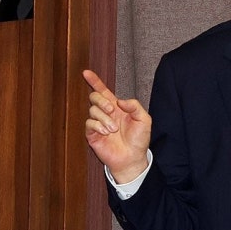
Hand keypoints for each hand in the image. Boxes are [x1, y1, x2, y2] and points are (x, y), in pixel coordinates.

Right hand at [83, 69, 151, 183]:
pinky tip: (106, 132)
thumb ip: (135, 106)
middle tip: (112, 110)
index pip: (104, 91)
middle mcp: (106, 113)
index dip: (95, 81)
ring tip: (113, 129)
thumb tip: (120, 100)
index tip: (86, 72)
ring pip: (92, 110)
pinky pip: (89, 123)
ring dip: (104, 118)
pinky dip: (98, 125)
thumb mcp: (144, 120)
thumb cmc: (139, 139)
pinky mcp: (92, 134)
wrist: (132, 157)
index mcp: (117, 107)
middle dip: (101, 101)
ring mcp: (98, 123)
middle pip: (94, 97)